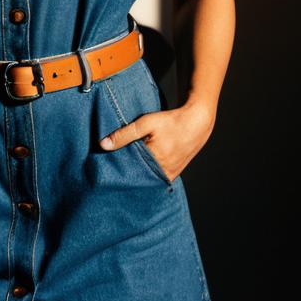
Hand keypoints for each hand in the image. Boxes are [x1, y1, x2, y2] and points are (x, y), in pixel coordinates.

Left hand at [99, 99, 214, 182]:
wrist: (197, 122)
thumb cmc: (171, 121)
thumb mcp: (145, 123)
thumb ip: (124, 135)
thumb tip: (103, 145)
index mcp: (154, 161)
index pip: (128, 171)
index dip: (117, 168)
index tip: (106, 167)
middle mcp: (162, 172)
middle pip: (137, 177)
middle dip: (126, 173)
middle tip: (113, 169)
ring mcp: (169, 175)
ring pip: (147, 179)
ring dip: (137, 174)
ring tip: (126, 168)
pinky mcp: (173, 174)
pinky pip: (156, 178)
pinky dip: (147, 173)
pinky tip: (140, 168)